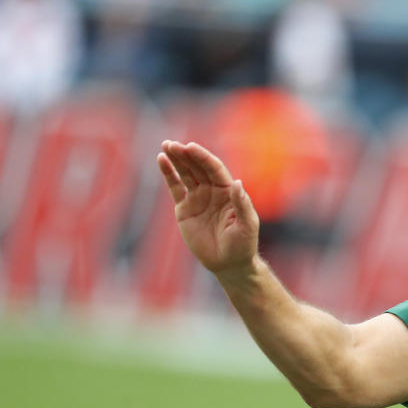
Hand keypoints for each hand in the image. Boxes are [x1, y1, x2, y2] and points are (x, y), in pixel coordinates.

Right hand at [157, 140, 259, 278]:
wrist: (228, 264)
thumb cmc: (243, 244)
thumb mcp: (246, 225)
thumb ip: (241, 204)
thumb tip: (237, 183)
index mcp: (228, 190)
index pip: (214, 168)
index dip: (203, 157)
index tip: (191, 147)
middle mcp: (212, 190)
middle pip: (197, 167)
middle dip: (186, 155)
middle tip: (173, 144)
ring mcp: (197, 197)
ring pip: (185, 173)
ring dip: (176, 159)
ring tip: (166, 146)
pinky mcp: (184, 208)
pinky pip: (175, 187)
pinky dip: (168, 174)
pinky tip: (161, 159)